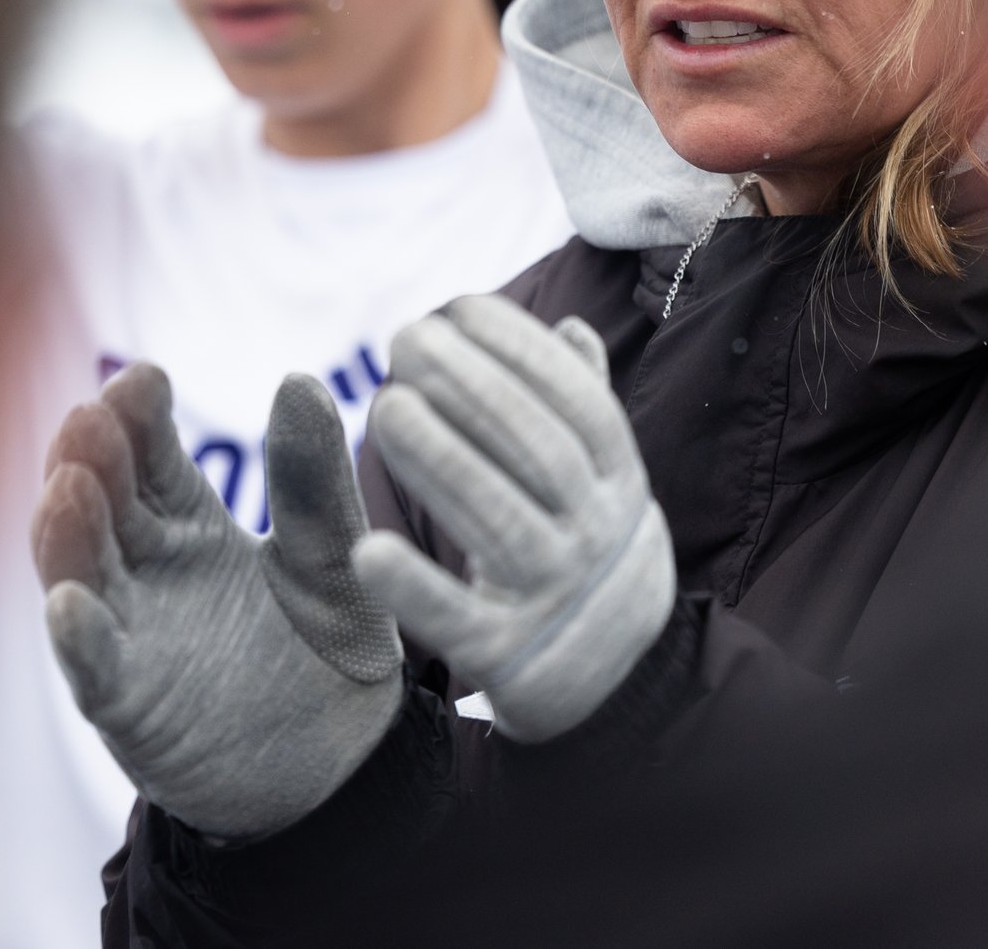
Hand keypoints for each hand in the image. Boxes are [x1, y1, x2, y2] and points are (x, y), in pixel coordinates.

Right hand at [35, 364, 402, 837]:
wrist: (345, 760)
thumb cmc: (329, 646)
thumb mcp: (331, 554)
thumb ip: (312, 481)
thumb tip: (298, 379)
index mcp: (186, 522)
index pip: (147, 454)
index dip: (137, 414)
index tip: (145, 379)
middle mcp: (142, 570)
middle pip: (100, 502)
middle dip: (89, 459)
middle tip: (91, 418)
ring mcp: (128, 634)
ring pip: (78, 572)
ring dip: (66, 531)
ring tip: (68, 489)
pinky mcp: (129, 705)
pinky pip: (93, 668)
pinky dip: (77, 636)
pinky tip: (70, 603)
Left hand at [354, 295, 674, 743]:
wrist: (615, 680)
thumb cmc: (583, 549)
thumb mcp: (602, 484)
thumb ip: (583, 408)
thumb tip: (569, 327)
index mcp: (621, 483)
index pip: (579, 406)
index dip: (525, 352)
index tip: (463, 308)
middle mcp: (597, 536)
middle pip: (539, 452)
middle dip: (473, 388)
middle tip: (406, 340)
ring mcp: (555, 597)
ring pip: (500, 521)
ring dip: (444, 460)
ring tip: (386, 405)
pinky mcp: (506, 655)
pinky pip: (459, 619)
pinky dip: (416, 588)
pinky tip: (366, 549)